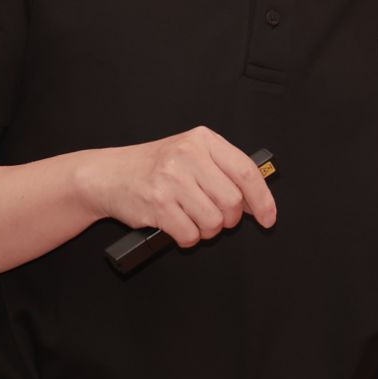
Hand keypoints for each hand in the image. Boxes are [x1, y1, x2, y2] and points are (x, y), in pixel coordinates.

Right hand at [81, 126, 277, 246]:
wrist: (108, 175)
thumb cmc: (154, 167)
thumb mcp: (191, 156)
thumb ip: (223, 172)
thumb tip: (256, 202)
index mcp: (202, 140)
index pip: (246, 171)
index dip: (263, 199)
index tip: (269, 217)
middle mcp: (188, 155)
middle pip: (232, 201)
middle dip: (227, 218)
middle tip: (215, 216)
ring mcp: (171, 179)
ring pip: (213, 221)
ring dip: (206, 230)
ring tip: (191, 218)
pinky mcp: (157, 203)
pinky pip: (189, 234)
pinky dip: (187, 238)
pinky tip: (177, 225)